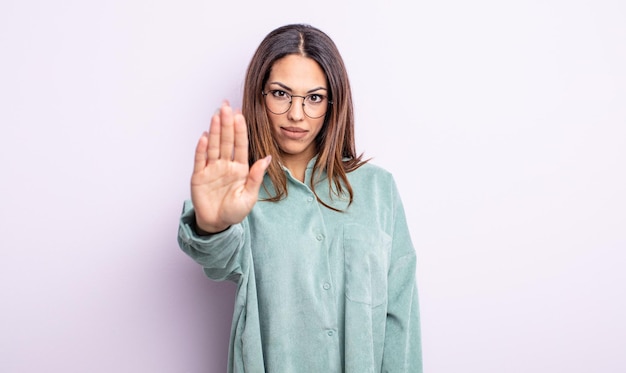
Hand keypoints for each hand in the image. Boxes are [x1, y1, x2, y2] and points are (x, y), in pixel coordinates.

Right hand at [190, 102, 270, 233]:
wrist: (217, 224)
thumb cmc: (234, 211)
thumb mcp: (249, 197)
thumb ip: (256, 177)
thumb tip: (267, 159)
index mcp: (240, 168)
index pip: (240, 145)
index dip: (240, 130)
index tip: (240, 115)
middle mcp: (225, 165)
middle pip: (226, 141)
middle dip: (226, 123)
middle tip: (226, 106)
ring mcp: (211, 169)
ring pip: (214, 146)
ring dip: (215, 131)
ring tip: (216, 115)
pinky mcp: (199, 176)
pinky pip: (200, 160)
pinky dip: (202, 149)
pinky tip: (205, 136)